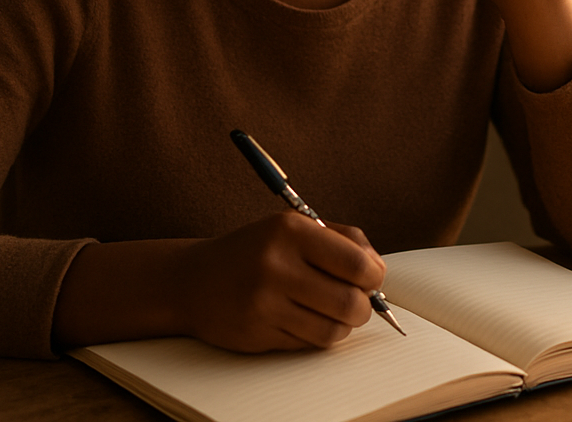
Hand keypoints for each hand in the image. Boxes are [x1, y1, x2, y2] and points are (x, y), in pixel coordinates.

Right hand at [171, 212, 386, 352]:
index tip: (371, 279)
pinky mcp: (257, 333)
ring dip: (343, 325)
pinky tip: (306, 320)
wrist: (193, 280)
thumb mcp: (295, 227)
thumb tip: (378, 270)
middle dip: (364, 307)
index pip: (355, 263)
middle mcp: (276, 266)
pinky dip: (317, 335)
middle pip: (350, 302)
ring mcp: (265, 303)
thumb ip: (342, 239)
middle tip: (357, 302)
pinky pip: (308, 344)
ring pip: (333, 330)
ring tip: (333, 312)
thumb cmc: (256, 250)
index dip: (374, 276)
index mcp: (290, 231)